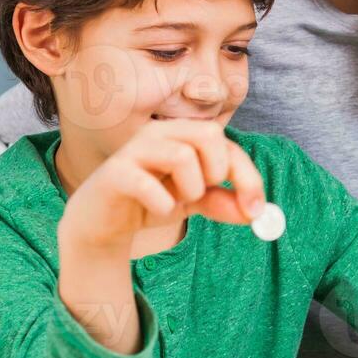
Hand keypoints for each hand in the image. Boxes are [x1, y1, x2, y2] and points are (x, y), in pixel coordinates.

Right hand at [58, 119, 265, 256]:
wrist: (102, 223)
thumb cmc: (150, 202)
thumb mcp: (193, 202)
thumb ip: (223, 202)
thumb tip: (256, 212)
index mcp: (182, 135)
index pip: (227, 145)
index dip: (247, 177)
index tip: (255, 210)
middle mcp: (159, 133)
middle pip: (209, 133)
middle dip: (216, 172)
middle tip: (201, 195)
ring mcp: (134, 150)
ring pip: (182, 155)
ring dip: (190, 189)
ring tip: (175, 202)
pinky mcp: (114, 173)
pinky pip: (147, 184)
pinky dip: (162, 204)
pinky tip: (157, 210)